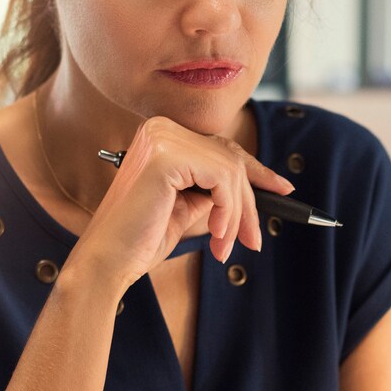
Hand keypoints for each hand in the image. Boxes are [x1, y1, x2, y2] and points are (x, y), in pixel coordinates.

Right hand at [70, 116, 294, 290]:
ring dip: (237, 215)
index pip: (220, 148)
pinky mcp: (166, 156)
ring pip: (230, 170)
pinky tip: (216, 235)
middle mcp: (160, 128)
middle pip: (230, 159)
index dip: (256, 170)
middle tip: (253, 241)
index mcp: (161, 136)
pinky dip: (228, 212)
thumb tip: (253, 188)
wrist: (107, 262)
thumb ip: (212, 189)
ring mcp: (162, 138)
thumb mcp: (186, 207)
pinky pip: (221, 179)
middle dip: (248, 203)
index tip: (283, 189)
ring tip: (224, 245)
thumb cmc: (140, 240)